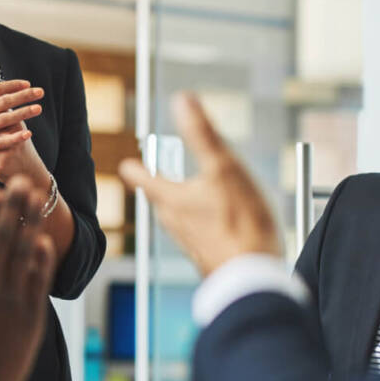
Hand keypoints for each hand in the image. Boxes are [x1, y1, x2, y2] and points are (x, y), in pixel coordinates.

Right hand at [0, 178, 55, 380]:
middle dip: (14, 206)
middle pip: (3, 238)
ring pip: (25, 255)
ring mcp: (12, 305)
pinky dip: (42, 259)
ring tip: (37, 202)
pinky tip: (45, 242)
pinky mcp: (30, 321)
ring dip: (32, 224)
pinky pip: (39, 282)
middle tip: (21, 183)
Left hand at [119, 93, 280, 277]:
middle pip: (159, 202)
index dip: (135, 169)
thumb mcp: (223, 168)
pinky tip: (218, 226)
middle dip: (156, 188)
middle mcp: (177, 224)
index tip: (125, 165)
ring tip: (184, 199)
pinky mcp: (211, 259)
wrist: (254, 281)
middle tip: (152, 179)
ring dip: (179, 207)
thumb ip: (203, 134)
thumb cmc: (240, 225)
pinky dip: (202, 226)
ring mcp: (193, 244)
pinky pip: (200, 236)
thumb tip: (183, 99)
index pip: (144, 180)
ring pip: (178, 220)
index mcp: (173, 200)